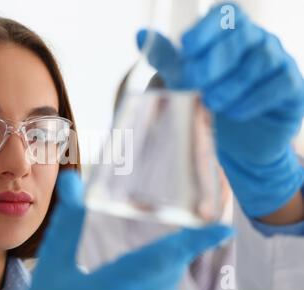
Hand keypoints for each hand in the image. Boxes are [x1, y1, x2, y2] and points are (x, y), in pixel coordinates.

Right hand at [26, 170, 232, 289]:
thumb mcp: (55, 261)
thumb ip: (67, 221)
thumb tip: (72, 179)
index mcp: (115, 284)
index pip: (162, 258)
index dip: (195, 242)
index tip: (223, 229)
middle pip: (171, 270)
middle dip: (182, 246)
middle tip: (194, 224)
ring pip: (169, 286)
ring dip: (172, 263)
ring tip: (175, 244)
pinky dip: (163, 279)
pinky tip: (151, 272)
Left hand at [137, 2, 303, 217]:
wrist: (242, 137)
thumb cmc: (214, 98)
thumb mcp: (186, 79)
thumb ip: (167, 58)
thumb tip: (140, 35)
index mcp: (231, 31)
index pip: (225, 14)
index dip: (206, 29)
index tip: (186, 48)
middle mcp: (258, 40)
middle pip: (241, 36)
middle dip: (214, 60)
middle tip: (194, 82)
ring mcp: (278, 61)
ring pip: (260, 61)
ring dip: (232, 83)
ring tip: (211, 102)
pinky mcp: (291, 87)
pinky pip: (278, 85)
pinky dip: (252, 100)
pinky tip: (232, 112)